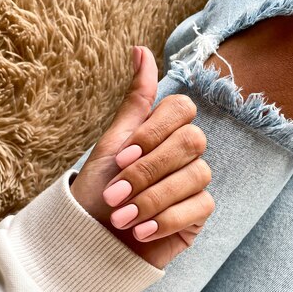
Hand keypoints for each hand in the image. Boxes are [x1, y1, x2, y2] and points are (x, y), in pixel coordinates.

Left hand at [70, 46, 213, 268]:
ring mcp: (194, 183)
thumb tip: (140, 49)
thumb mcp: (111, 144)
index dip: (154, 132)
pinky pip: (200, 206)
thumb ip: (135, 101)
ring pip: (196, 175)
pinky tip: (140, 231)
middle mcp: (183, 154)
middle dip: (148, 170)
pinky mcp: (198, 214)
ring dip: (151, 199)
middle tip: (114, 194)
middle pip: (191, 142)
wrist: (92, 242)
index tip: (121, 158)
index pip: (182, 109)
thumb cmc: (97, 192)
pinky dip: (165, 219)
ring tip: (120, 218)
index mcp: (163, 132)